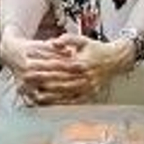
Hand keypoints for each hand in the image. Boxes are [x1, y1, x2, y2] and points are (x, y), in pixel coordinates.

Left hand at [10, 34, 134, 105]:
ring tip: (34, 95)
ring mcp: (88, 88)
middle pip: (59, 80)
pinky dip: (62, 103)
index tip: (29, 67)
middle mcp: (84, 77)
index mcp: (81, 63)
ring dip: (49, 94)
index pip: (57, 66)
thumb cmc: (97, 49)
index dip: (42, 67)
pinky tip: (51, 104)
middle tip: (26, 81)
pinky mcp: (90, 94)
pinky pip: (74, 101)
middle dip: (41, 81)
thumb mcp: (83, 40)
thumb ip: (67, 39)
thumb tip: (52, 42)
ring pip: (65, 93)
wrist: (116, 60)